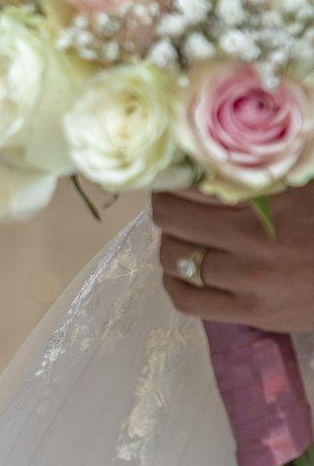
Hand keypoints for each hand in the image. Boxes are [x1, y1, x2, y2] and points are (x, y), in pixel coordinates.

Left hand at [153, 182, 313, 332]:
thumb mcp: (306, 186)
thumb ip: (266, 171)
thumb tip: (216, 153)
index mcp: (271, 198)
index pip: (193, 182)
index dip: (174, 178)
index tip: (173, 177)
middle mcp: (255, 238)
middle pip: (172, 218)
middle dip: (165, 207)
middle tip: (171, 205)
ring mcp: (251, 279)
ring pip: (175, 257)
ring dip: (170, 244)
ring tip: (180, 237)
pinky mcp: (253, 312)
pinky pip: (188, 300)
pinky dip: (174, 283)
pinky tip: (180, 272)